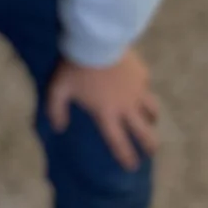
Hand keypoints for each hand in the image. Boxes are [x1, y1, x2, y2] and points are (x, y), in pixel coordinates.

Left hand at [47, 48, 158, 170]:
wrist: (94, 40)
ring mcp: (137, 90)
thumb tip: (58, 128)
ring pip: (152, 110)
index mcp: (107, 113)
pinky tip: (140, 86)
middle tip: (150, 150)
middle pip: (145, 133)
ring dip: (151, 118)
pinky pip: (146, 85)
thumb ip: (56, 109)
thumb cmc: (75, 67)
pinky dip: (144, 89)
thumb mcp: (58, 88)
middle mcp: (126, 107)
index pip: (118, 142)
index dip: (126, 157)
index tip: (132, 166)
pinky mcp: (142, 73)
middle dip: (150, 145)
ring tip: (150, 119)